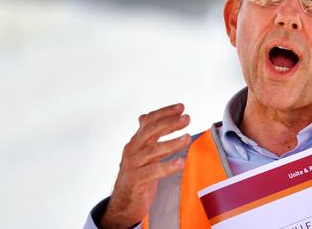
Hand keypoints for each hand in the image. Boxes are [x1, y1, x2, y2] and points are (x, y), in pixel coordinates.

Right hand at [100, 103, 190, 228]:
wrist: (123, 203)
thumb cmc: (136, 176)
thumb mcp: (142, 154)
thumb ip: (147, 137)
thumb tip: (145, 116)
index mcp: (136, 142)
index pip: (149, 121)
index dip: (164, 112)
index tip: (181, 107)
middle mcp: (133, 150)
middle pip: (151, 131)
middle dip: (170, 123)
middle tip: (187, 118)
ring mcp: (133, 165)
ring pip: (153, 150)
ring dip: (172, 143)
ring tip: (188, 138)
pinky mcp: (136, 180)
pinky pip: (153, 171)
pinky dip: (168, 167)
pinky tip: (181, 163)